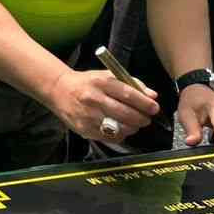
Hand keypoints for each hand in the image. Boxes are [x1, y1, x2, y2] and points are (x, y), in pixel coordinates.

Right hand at [45, 69, 159, 142]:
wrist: (59, 90)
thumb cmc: (87, 82)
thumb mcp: (107, 76)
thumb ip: (131, 84)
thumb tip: (152, 96)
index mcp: (100, 82)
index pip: (128, 94)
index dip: (144, 103)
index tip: (154, 107)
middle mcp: (93, 99)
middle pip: (125, 114)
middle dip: (141, 118)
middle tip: (147, 118)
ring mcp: (88, 116)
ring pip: (119, 128)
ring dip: (132, 128)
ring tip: (135, 123)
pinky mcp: (85, 129)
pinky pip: (110, 137)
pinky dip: (120, 135)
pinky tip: (121, 128)